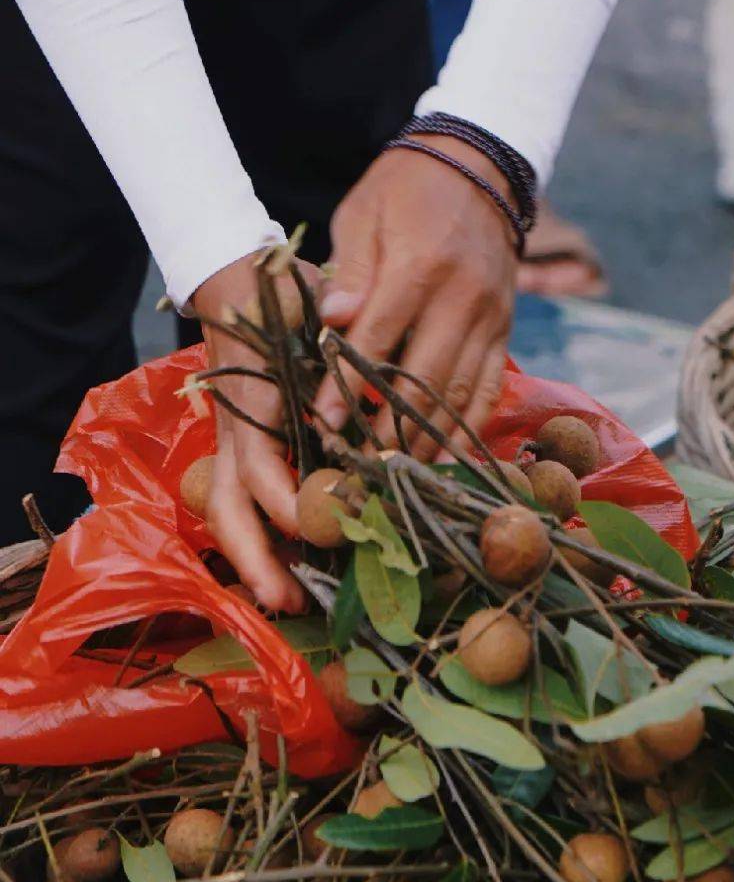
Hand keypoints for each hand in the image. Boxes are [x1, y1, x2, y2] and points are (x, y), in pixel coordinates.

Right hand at [193, 253, 321, 613]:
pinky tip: (293, 564)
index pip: (259, 469)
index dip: (289, 503)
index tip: (325, 523)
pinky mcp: (247, 449)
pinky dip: (265, 535)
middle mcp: (238, 434)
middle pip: (229, 508)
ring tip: (287, 598)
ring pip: (229, 512)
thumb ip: (334, 331)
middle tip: (287, 600)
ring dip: (255, 558)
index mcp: (254, 405)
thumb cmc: (285, 298)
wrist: (244, 281)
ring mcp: (236, 445)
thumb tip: (355, 326)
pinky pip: (247, 501)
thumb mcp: (312, 316)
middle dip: (255, 558)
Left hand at [313, 140, 517, 461]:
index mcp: (422, 267)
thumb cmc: (404, 189)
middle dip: (389, 432)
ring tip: (395, 478)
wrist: (479, 165)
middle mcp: (464, 299)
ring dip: (428, 442)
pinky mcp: (505, 329)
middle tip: (357, 470)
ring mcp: (492, 317)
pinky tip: (444, 459)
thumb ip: (350, 274)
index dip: (349, 388)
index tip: (324, 427)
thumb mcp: (362, 215)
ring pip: (461, 396)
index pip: (379, 341)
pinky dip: (468, 429)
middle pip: (425, 381)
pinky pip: (490, 389)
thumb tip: (332, 325)